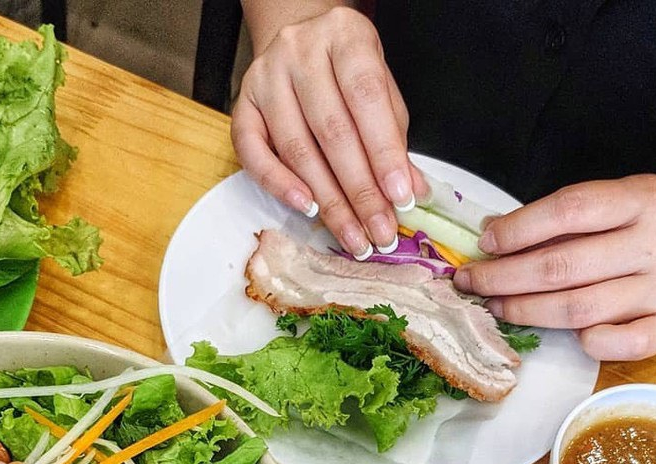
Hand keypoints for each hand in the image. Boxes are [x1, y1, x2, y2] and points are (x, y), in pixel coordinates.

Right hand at [231, 7, 425, 258]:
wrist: (303, 48)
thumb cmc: (347, 77)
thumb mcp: (382, 95)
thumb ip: (395, 141)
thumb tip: (413, 192)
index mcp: (345, 36)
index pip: (367, 98)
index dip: (385, 152)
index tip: (401, 198)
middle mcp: (301, 50)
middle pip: (331, 132)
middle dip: (360, 191)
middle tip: (379, 232)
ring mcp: (266, 77)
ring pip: (297, 149)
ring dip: (328, 201)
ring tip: (353, 235)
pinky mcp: (242, 105)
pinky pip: (253, 153)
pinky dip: (280, 185)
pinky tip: (308, 209)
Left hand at [452, 175, 655, 359]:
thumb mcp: (629, 202)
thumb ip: (574, 218)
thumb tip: (498, 237)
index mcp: (645, 199)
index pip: (570, 210)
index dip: (520, 229)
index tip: (486, 243)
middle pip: (563, 268)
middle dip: (505, 277)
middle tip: (472, 282)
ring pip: (579, 309)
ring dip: (526, 311)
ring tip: (495, 306)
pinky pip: (616, 344)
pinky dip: (584, 341)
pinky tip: (563, 333)